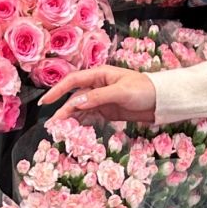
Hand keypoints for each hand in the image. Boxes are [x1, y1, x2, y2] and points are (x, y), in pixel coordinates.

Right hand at [42, 66, 157, 123]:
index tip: (46, 102)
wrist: (160, 101)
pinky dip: (81, 123)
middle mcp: (97, 86)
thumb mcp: (121, 92)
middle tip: (53, 125)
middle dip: (63, 110)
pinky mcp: (107, 111)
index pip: (73, 81)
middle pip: (75, 97)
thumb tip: (77, 101)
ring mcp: (101, 99)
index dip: (58, 90)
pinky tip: (75, 132)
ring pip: (80, 109)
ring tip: (61, 132)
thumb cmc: (144, 90)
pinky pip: (90, 117)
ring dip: (70, 119)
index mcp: (100, 75)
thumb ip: (99, 96)